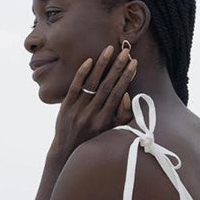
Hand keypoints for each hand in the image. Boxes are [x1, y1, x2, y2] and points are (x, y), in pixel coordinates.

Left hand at [50, 44, 137, 160]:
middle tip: (125, 51)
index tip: (134, 63)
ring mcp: (77, 109)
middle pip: (106, 86)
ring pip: (91, 83)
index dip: (126, 77)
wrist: (67, 149)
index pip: (118, 94)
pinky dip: (82, 73)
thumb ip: (122, 115)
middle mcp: (92, 114)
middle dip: (117, 67)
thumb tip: (126, 95)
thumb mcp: (111, 131)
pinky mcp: (65, 106)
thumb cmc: (93, 138)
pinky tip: (89, 60)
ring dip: (101, 65)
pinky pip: (74, 86)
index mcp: (105, 121)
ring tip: (109, 50)